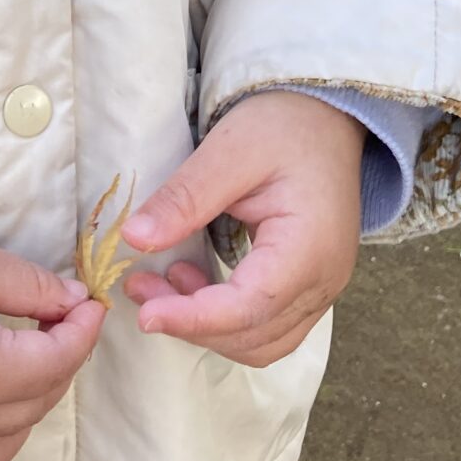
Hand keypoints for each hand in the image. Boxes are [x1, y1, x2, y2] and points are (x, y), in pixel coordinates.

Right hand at [0, 199, 104, 460]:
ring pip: (3, 445)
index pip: (56, 363)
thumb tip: (72, 304)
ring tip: (27, 360)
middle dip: (59, 362)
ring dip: (29, 407)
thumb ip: (30, 288)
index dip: (81, 331)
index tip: (90, 305)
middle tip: (60, 320)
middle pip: (36, 405)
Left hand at [118, 91, 363, 367]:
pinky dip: (224, 318)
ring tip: (160, 284)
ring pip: (261, 341)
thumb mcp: (228, 151)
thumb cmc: (283, 127)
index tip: (145, 313)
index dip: (194, 318)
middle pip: (254, 336)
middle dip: (191, 323)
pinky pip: (267, 324)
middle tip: (139, 289)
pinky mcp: (308, 285)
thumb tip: (133, 239)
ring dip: (206, 326)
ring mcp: (321, 288)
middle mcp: (323, 281)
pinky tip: (191, 281)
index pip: (250, 307)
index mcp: (309, 248)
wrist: (327, 118)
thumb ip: (185, 198)